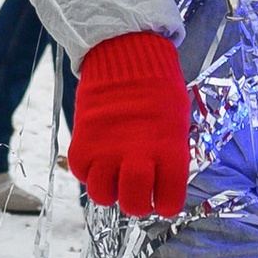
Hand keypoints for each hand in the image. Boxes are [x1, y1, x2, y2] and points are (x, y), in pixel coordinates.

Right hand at [68, 32, 192, 217]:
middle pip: (134, 205)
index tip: (162, 197)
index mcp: (169, 151)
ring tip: (114, 174)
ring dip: (110, 190)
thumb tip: (163, 180)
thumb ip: (169, 154)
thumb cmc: (158, 86)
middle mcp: (138, 156)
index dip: (165, 204)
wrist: (126, 52)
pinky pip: (81, 173)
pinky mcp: (83, 143)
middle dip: (137, 204)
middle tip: (137, 191)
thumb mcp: (176, 120)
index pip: (169, 202)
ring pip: (103, 195)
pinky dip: (88, 171)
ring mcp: (107, 151)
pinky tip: (99, 157)